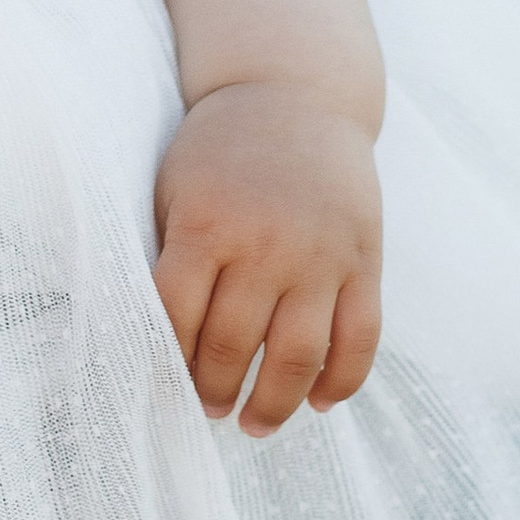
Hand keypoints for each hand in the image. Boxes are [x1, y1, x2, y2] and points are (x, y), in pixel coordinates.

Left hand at [151, 82, 381, 434]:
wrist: (298, 94)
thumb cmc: (221, 150)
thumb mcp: (175, 188)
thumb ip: (170, 255)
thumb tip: (153, 338)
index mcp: (206, 224)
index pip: (177, 315)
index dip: (167, 359)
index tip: (163, 382)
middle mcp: (266, 244)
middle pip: (234, 343)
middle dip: (215, 390)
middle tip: (209, 409)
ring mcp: (322, 254)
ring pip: (300, 353)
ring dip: (276, 402)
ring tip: (255, 424)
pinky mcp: (366, 259)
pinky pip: (361, 336)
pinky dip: (343, 379)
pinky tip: (321, 402)